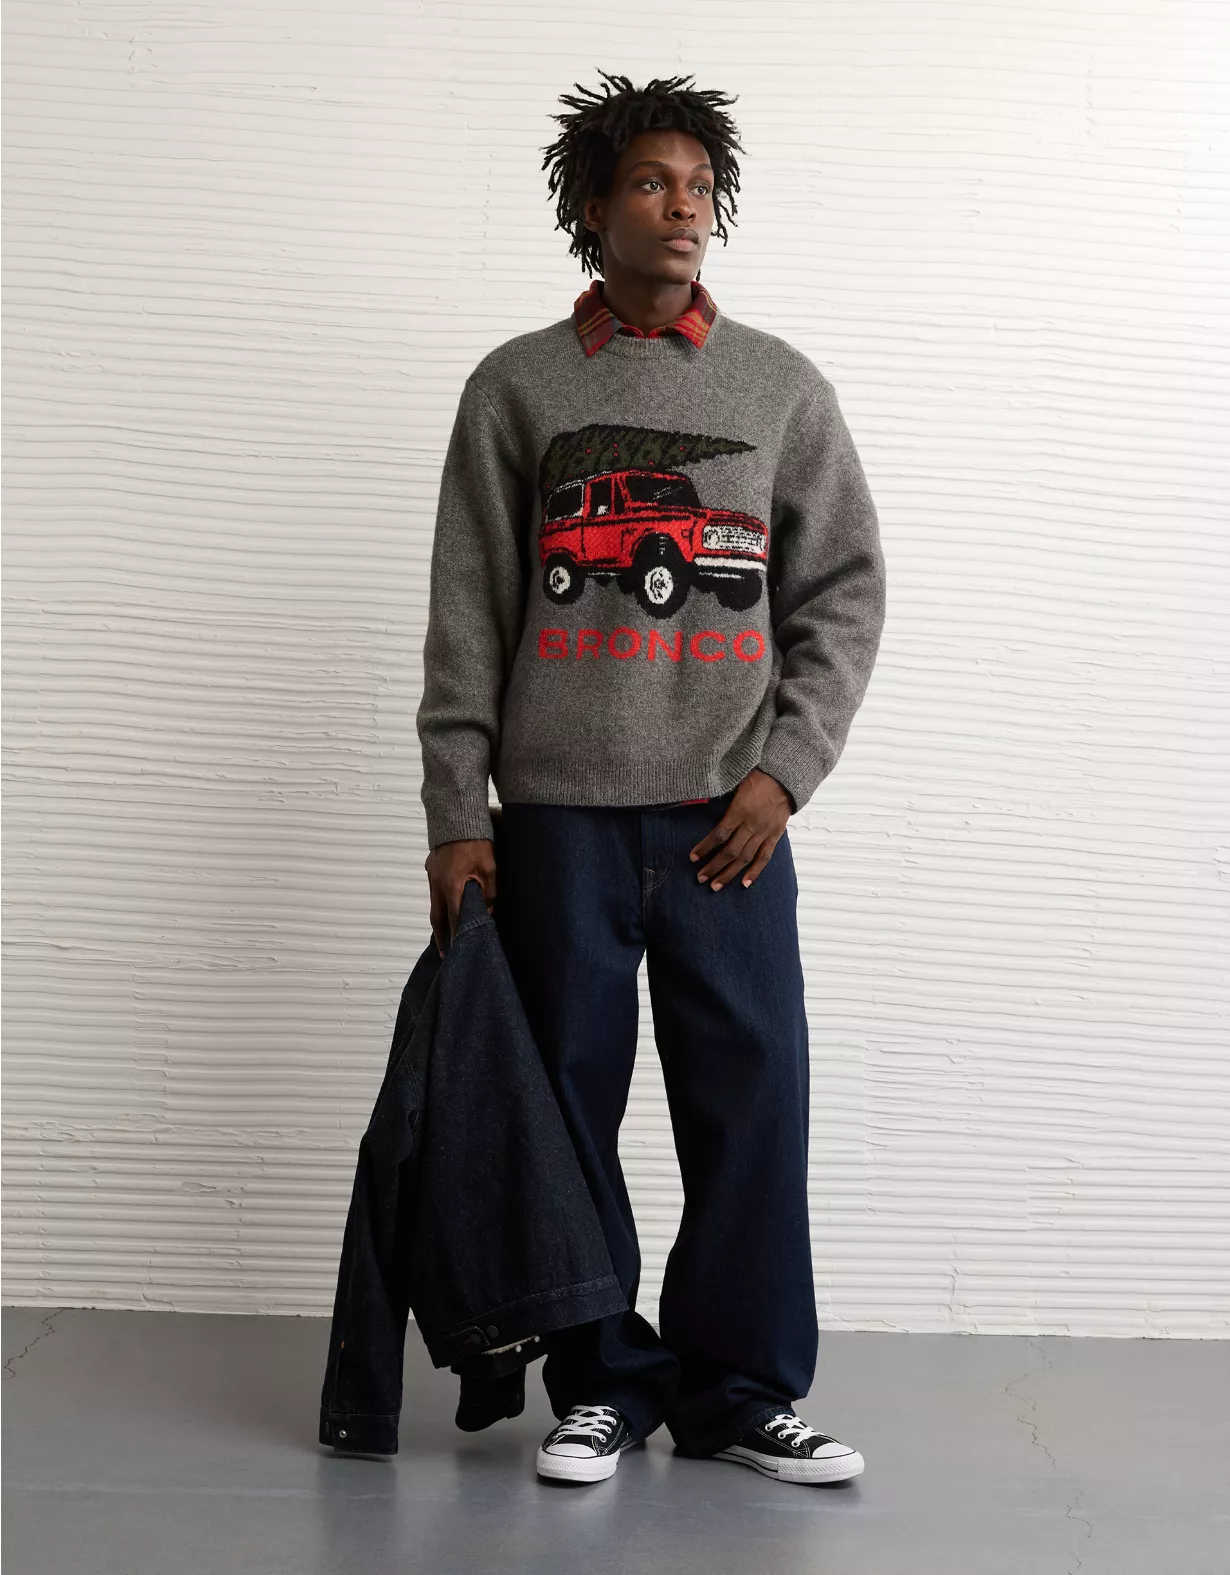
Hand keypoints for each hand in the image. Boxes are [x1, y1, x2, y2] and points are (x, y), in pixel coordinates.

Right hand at [425, 839, 496, 955]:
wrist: (457, 817)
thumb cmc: (476, 841)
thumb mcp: (489, 867)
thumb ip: (489, 891)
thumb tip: (488, 910)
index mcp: (452, 886)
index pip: (454, 919)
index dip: (456, 936)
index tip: (458, 950)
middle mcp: (437, 884)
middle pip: (437, 917)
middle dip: (442, 936)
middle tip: (445, 953)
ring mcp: (432, 875)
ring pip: (433, 904)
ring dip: (438, 921)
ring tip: (443, 935)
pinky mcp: (431, 867)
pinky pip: (433, 890)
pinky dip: (437, 902)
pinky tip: (443, 905)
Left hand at [688, 769, 793, 891]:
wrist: (786, 775)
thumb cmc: (758, 775)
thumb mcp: (735, 781)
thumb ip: (722, 796)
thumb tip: (702, 802)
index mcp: (740, 810)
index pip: (719, 834)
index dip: (705, 848)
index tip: (693, 857)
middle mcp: (752, 824)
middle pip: (730, 851)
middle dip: (714, 867)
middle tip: (700, 878)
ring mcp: (764, 832)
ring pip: (745, 858)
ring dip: (729, 873)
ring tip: (716, 886)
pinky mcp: (775, 835)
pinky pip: (765, 857)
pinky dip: (755, 871)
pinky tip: (745, 883)